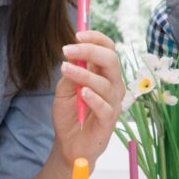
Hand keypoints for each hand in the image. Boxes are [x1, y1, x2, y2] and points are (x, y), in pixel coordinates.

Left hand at [52, 29, 124, 162]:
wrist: (69, 142)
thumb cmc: (70, 114)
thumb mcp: (64, 89)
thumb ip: (71, 73)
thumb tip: (73, 55)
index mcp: (104, 73)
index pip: (108, 49)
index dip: (96, 39)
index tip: (77, 35)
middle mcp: (113, 85)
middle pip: (111, 60)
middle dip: (89, 51)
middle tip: (67, 50)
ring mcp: (113, 103)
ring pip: (106, 82)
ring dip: (84, 74)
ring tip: (65, 70)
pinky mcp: (110, 120)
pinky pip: (106, 106)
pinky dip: (94, 98)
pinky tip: (82, 93)